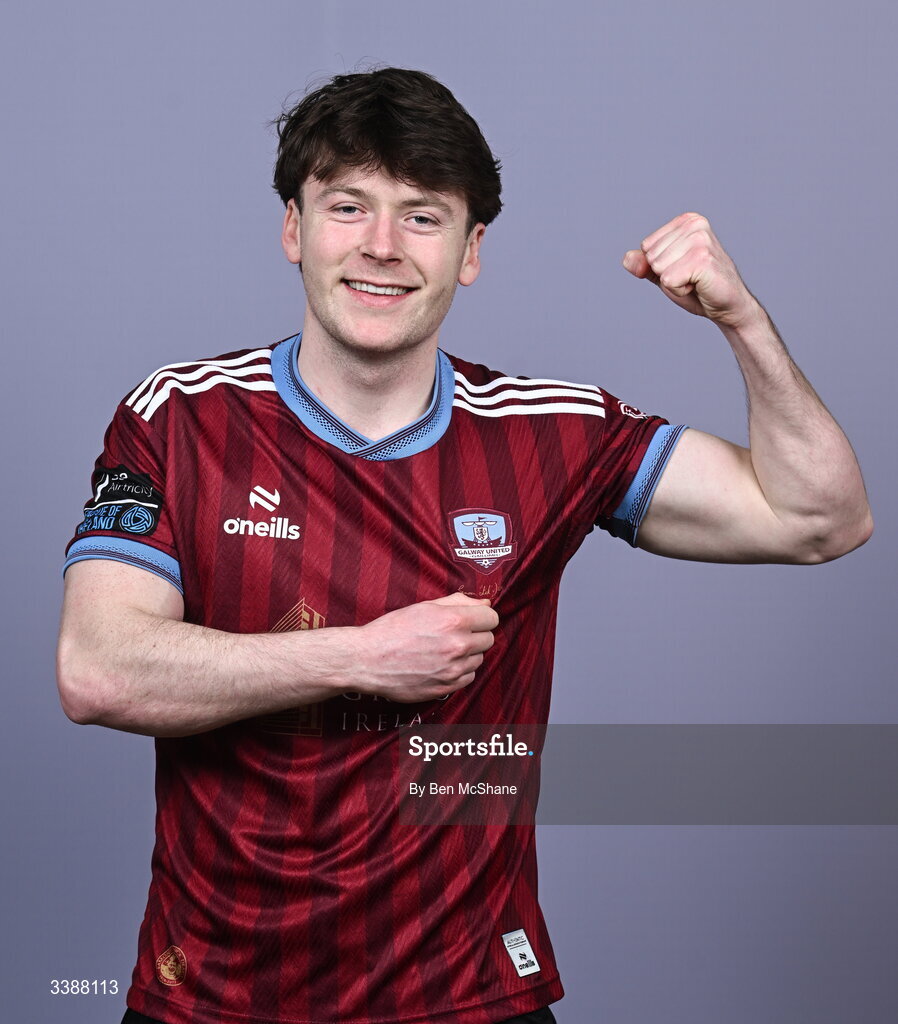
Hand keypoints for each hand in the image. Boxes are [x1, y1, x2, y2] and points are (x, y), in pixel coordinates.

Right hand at [352, 593, 498, 702]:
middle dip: (475, 635)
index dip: (482, 617)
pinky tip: (441, 664)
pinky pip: (468, 678)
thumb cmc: (392, 629)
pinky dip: (460, 671)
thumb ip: (459, 602)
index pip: (491, 618)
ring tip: (443, 649)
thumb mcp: (424, 606)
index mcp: (454, 621)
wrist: (367, 660)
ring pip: (479, 659)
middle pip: (488, 639)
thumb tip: (485, 603)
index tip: (472, 619)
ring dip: (468, 654)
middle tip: (454, 634)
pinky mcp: (446, 688)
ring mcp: (453, 670)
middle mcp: (458, 645)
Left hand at [623, 212, 760, 329]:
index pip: (646, 247)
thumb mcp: (664, 273)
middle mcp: (695, 224)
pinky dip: (680, 290)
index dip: (660, 266)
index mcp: (686, 221)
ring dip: (674, 283)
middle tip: (691, 277)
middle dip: (666, 275)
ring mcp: (700, 240)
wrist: (727, 306)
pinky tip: (699, 286)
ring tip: (696, 281)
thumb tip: (627, 259)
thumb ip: (643, 265)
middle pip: (651, 256)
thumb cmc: (698, 288)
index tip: (684, 269)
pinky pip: (668, 280)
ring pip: (658, 268)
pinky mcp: (702, 259)